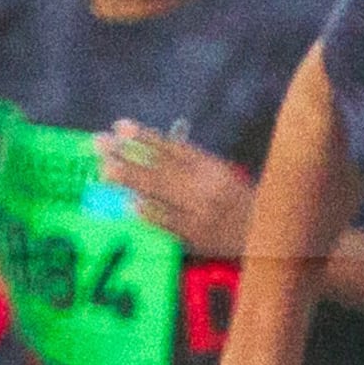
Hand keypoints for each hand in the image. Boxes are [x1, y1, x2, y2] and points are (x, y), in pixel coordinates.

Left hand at [98, 123, 254, 258]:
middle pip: (159, 167)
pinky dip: (149, 213)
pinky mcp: (197, 236)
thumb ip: (190, 164)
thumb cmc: (238, 203)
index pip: (172, 148)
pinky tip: (129, 204)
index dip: (144, 137)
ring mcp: (200, 211)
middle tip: (98, 145)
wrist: (265, 237)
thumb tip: (148, 153)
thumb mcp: (220, 175)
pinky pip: (169, 223)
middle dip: (126, 156)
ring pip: (160, 192)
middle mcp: (205, 185)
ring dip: (130, 181)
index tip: (119, 127)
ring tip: (104, 170)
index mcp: (211, 166)